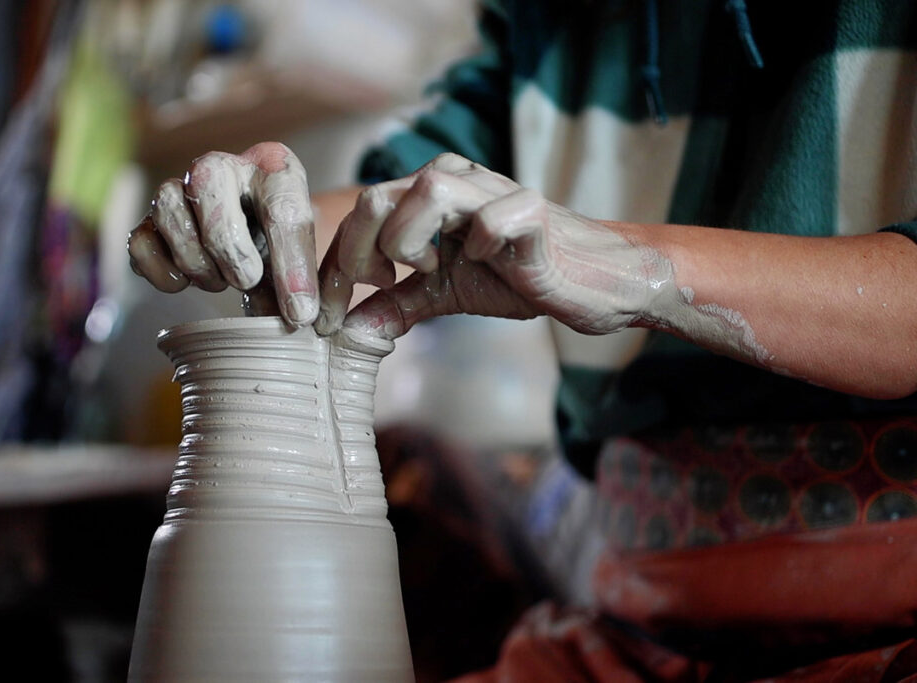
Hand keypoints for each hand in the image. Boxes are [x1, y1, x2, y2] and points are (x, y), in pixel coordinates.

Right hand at [127, 142, 318, 325]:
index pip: (282, 208)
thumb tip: (295, 318)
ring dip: (196, 260)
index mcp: (273, 168)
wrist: (253, 237)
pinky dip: (161, 271)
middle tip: (247, 280)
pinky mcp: (150, 220)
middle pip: (207, 182)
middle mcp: (223, 166)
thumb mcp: (301, 257)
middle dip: (230, 248)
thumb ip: (300, 283)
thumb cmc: (279, 244)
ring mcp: (180, 188)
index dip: (291, 266)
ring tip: (220, 280)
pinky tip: (184, 282)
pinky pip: (140, 241)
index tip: (300, 312)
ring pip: (168, 208)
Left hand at [315, 153, 672, 338]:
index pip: (360, 214)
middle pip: (377, 195)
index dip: (334, 263)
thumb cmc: (518, 277)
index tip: (327, 312)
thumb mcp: (444, 294)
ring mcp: (494, 190)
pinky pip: (491, 218)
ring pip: (426, 190)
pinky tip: (484, 262)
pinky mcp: (532, 211)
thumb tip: (348, 332)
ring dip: (409, 240)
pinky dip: (479, 246)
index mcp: (428, 195)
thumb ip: (397, 304)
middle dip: (357, 254)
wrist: (588, 283)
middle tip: (374, 289)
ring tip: (425, 269)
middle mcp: (455, 181)